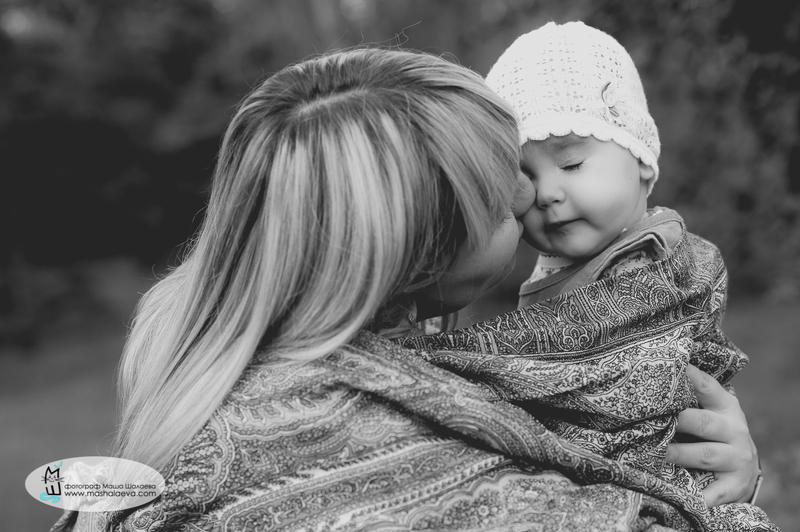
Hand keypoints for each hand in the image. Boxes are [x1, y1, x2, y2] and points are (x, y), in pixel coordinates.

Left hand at [665, 365, 759, 506]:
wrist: (744, 468)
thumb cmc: (714, 433)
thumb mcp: (710, 411)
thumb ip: (688, 398)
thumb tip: (647, 379)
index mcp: (726, 407)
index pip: (707, 387)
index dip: (689, 376)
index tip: (669, 368)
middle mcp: (734, 431)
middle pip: (703, 423)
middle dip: (679, 420)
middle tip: (652, 418)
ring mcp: (737, 459)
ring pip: (704, 455)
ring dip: (678, 454)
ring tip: (655, 452)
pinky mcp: (735, 486)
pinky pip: (714, 492)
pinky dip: (699, 496)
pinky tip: (681, 495)